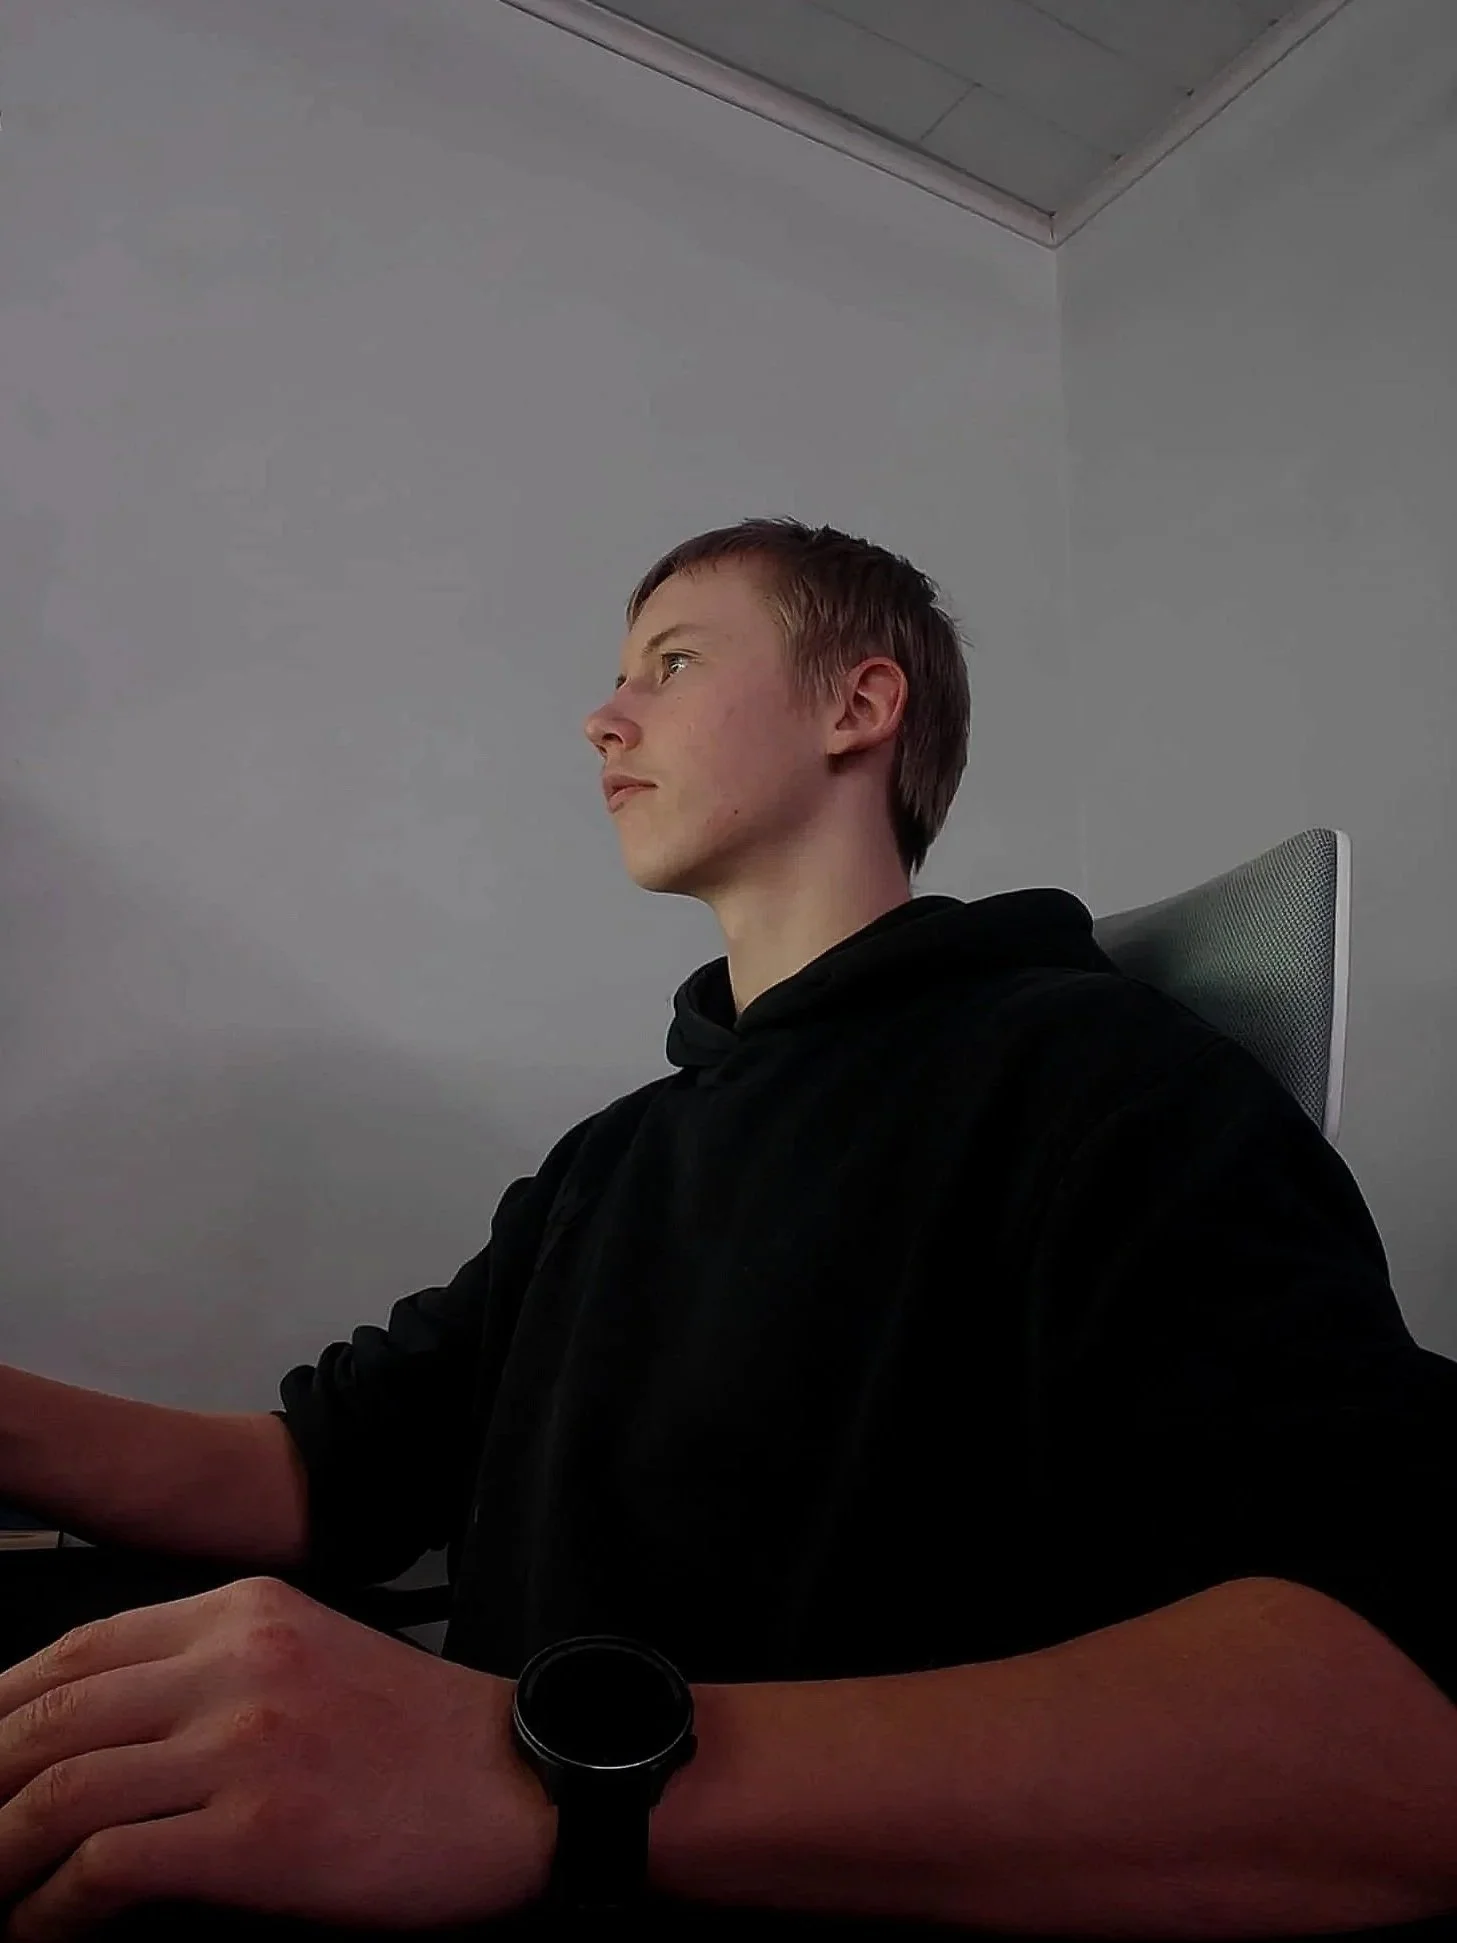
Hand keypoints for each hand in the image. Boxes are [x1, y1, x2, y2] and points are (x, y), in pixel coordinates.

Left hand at [0, 1575, 554, 1939]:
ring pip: (59, 1788)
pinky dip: (52, 1907)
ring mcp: (242, 1744)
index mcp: (243, 1609)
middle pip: (47, 1714)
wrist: (520, 1784)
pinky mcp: (256, 1834)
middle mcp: (234, 1660)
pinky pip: (106, 1867)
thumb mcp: (309, 1654)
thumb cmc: (418, 1736)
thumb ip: (210, 1670)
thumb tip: (99, 1735)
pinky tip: (43, 1929)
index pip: (75, 1648)